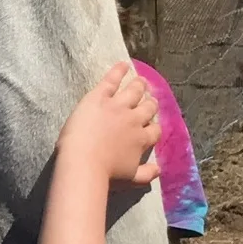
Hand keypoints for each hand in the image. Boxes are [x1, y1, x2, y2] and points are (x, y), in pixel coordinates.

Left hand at [56, 61, 159, 193]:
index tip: (151, 126)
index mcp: (142, 139)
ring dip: (140, 85)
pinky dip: (119, 71)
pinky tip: (124, 64)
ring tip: (141, 81)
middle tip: (149, 99)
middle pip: (149, 107)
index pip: (155, 130)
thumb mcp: (130, 179)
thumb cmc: (105, 175)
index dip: (154, 127)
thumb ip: (146, 174)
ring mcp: (118, 106)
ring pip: (135, 90)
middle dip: (150, 103)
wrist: (83, 163)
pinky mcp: (99, 97)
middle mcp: (134, 120)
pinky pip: (112, 80)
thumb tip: (160, 170)